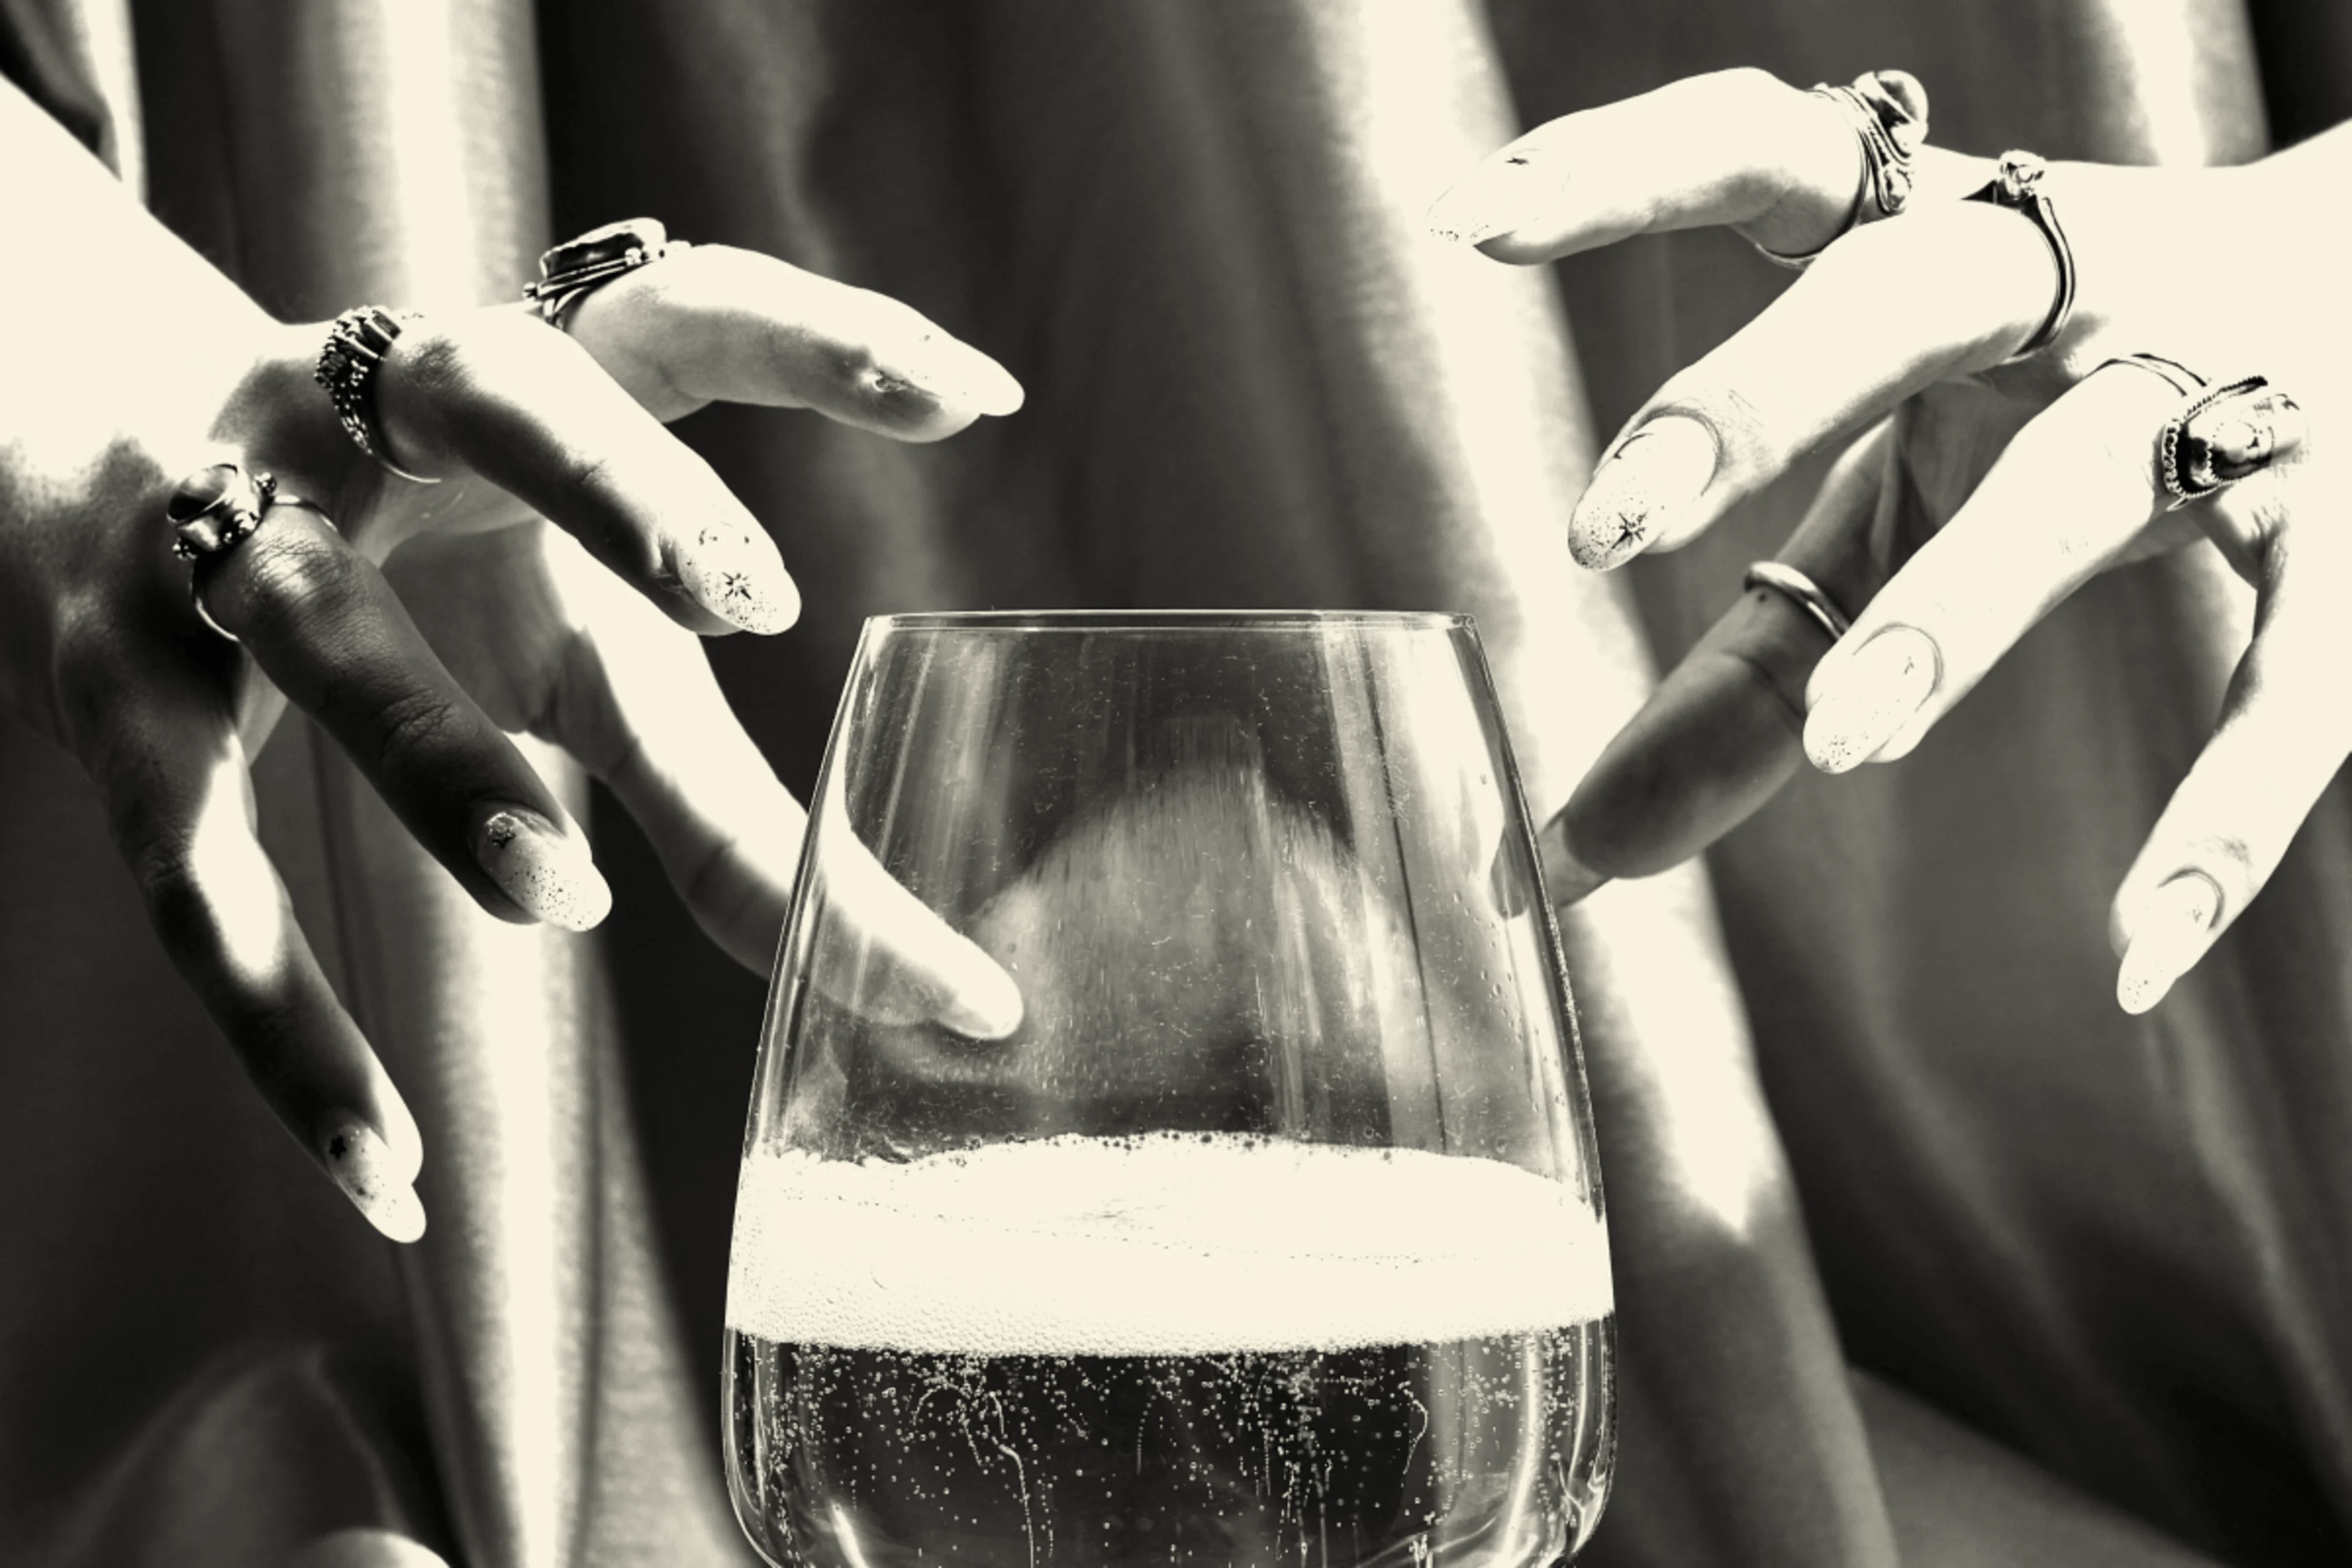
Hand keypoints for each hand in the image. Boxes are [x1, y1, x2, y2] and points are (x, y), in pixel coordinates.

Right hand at [0, 79, 1021, 1240]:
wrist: (81, 469)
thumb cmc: (417, 579)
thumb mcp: (570, 650)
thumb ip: (724, 802)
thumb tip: (929, 992)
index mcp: (511, 378)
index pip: (682, 309)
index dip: (819, 339)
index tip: (971, 402)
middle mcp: (359, 414)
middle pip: (490, 399)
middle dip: (612, 487)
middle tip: (745, 603)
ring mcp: (209, 537)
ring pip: (314, 626)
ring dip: (437, 755)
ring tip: (567, 894)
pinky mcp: (106, 695)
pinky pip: (192, 873)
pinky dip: (286, 1031)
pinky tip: (396, 1177)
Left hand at [1429, 68, 2350, 1012]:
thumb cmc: (2069, 403)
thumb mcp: (1900, 500)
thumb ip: (1735, 676)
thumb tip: (1554, 869)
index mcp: (1945, 241)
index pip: (1772, 156)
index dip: (1627, 172)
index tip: (1472, 215)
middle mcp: (2082, 288)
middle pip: (1913, 297)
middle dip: (1764, 392)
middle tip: (1606, 522)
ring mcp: (2230, 400)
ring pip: (2093, 483)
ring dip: (1961, 606)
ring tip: (1842, 740)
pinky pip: (2301, 682)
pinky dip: (2226, 820)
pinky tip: (2137, 955)